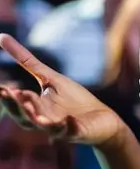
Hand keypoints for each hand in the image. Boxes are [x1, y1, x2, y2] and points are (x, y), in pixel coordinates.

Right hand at [0, 34, 125, 146]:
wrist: (101, 120)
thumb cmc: (74, 99)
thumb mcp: (50, 77)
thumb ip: (26, 61)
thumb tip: (1, 37)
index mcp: (35, 108)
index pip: (17, 103)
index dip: (8, 97)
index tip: (1, 88)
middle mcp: (44, 120)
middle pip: (26, 117)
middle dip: (18, 106)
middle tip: (11, 93)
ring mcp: (62, 128)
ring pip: (46, 126)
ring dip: (38, 118)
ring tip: (32, 108)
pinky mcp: (79, 132)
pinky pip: (73, 131)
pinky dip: (69, 126)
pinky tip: (69, 120)